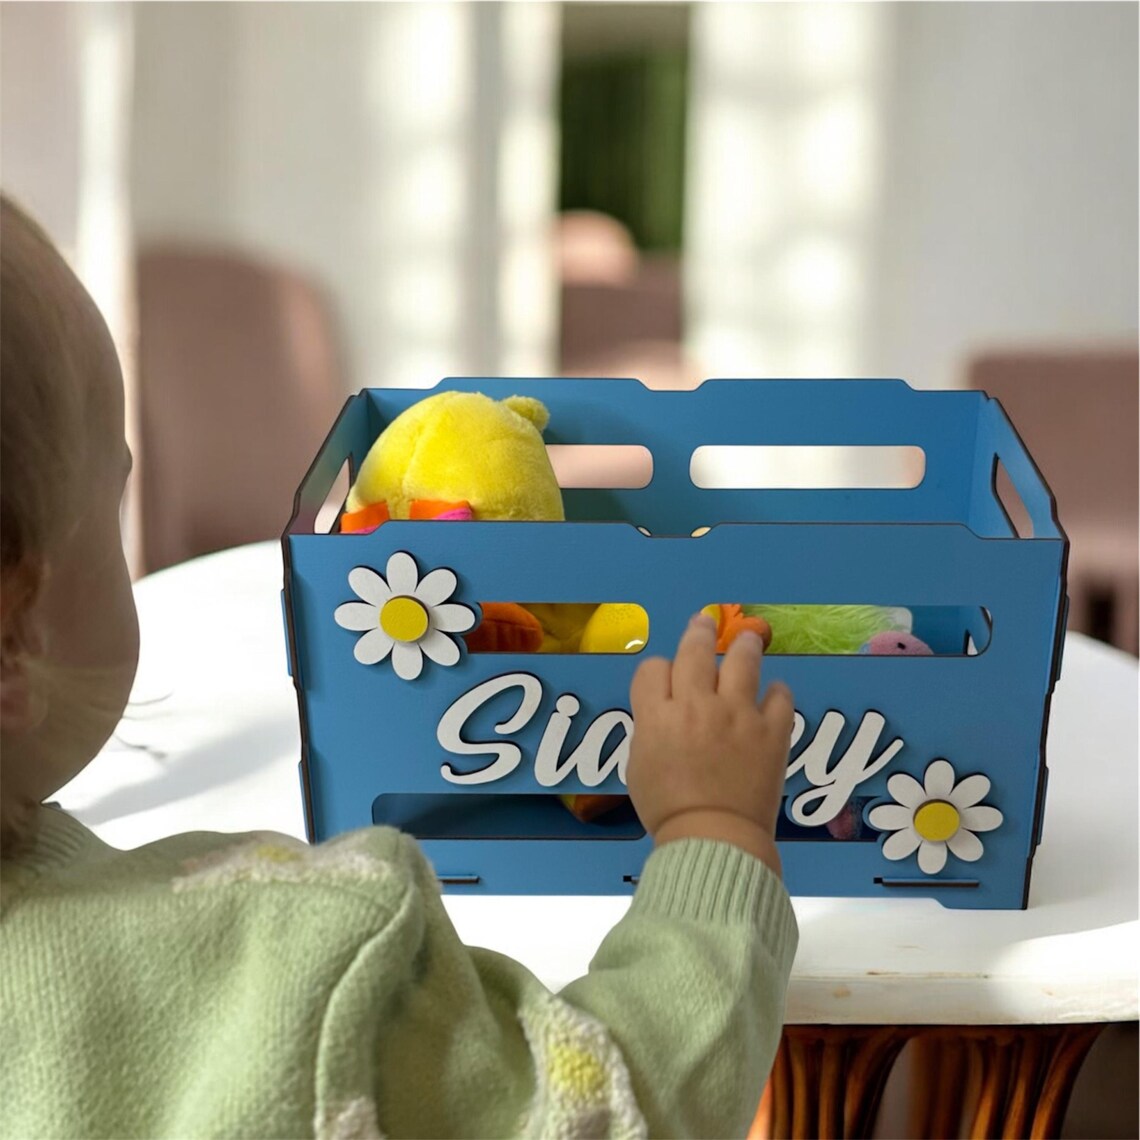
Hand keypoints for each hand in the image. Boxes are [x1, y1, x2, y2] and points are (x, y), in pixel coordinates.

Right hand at [626, 614, 794, 873]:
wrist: (713, 839)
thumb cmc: (668, 810)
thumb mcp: (639, 766)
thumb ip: (649, 730)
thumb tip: (661, 715)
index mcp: (658, 715)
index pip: (653, 669)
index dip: (657, 671)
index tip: (664, 679)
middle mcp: (697, 705)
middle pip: (695, 651)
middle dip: (698, 632)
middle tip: (703, 621)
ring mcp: (738, 714)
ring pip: (741, 661)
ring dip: (744, 644)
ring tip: (748, 637)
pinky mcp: (772, 731)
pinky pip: (779, 696)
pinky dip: (775, 692)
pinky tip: (772, 694)